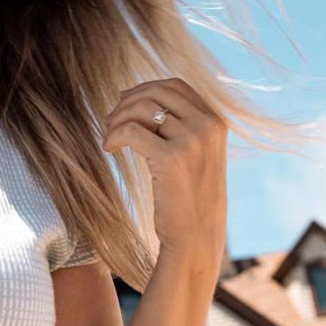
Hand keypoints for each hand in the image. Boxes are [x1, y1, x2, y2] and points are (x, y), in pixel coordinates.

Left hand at [101, 79, 227, 261]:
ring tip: (109, 136)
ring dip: (119, 118)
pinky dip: (114, 136)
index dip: (145, 89)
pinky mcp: (171, 158)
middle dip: (128, 101)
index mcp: (216, 122)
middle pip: (157, 92)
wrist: (196, 238)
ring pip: (142, 108)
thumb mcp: (197, 156)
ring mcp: (192, 140)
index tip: (125, 101)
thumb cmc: (191, 200)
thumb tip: (143, 100)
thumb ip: (182, 127)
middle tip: (110, 120)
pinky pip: (131, 131)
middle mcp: (207, 126)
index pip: (175, 86)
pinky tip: (109, 148)